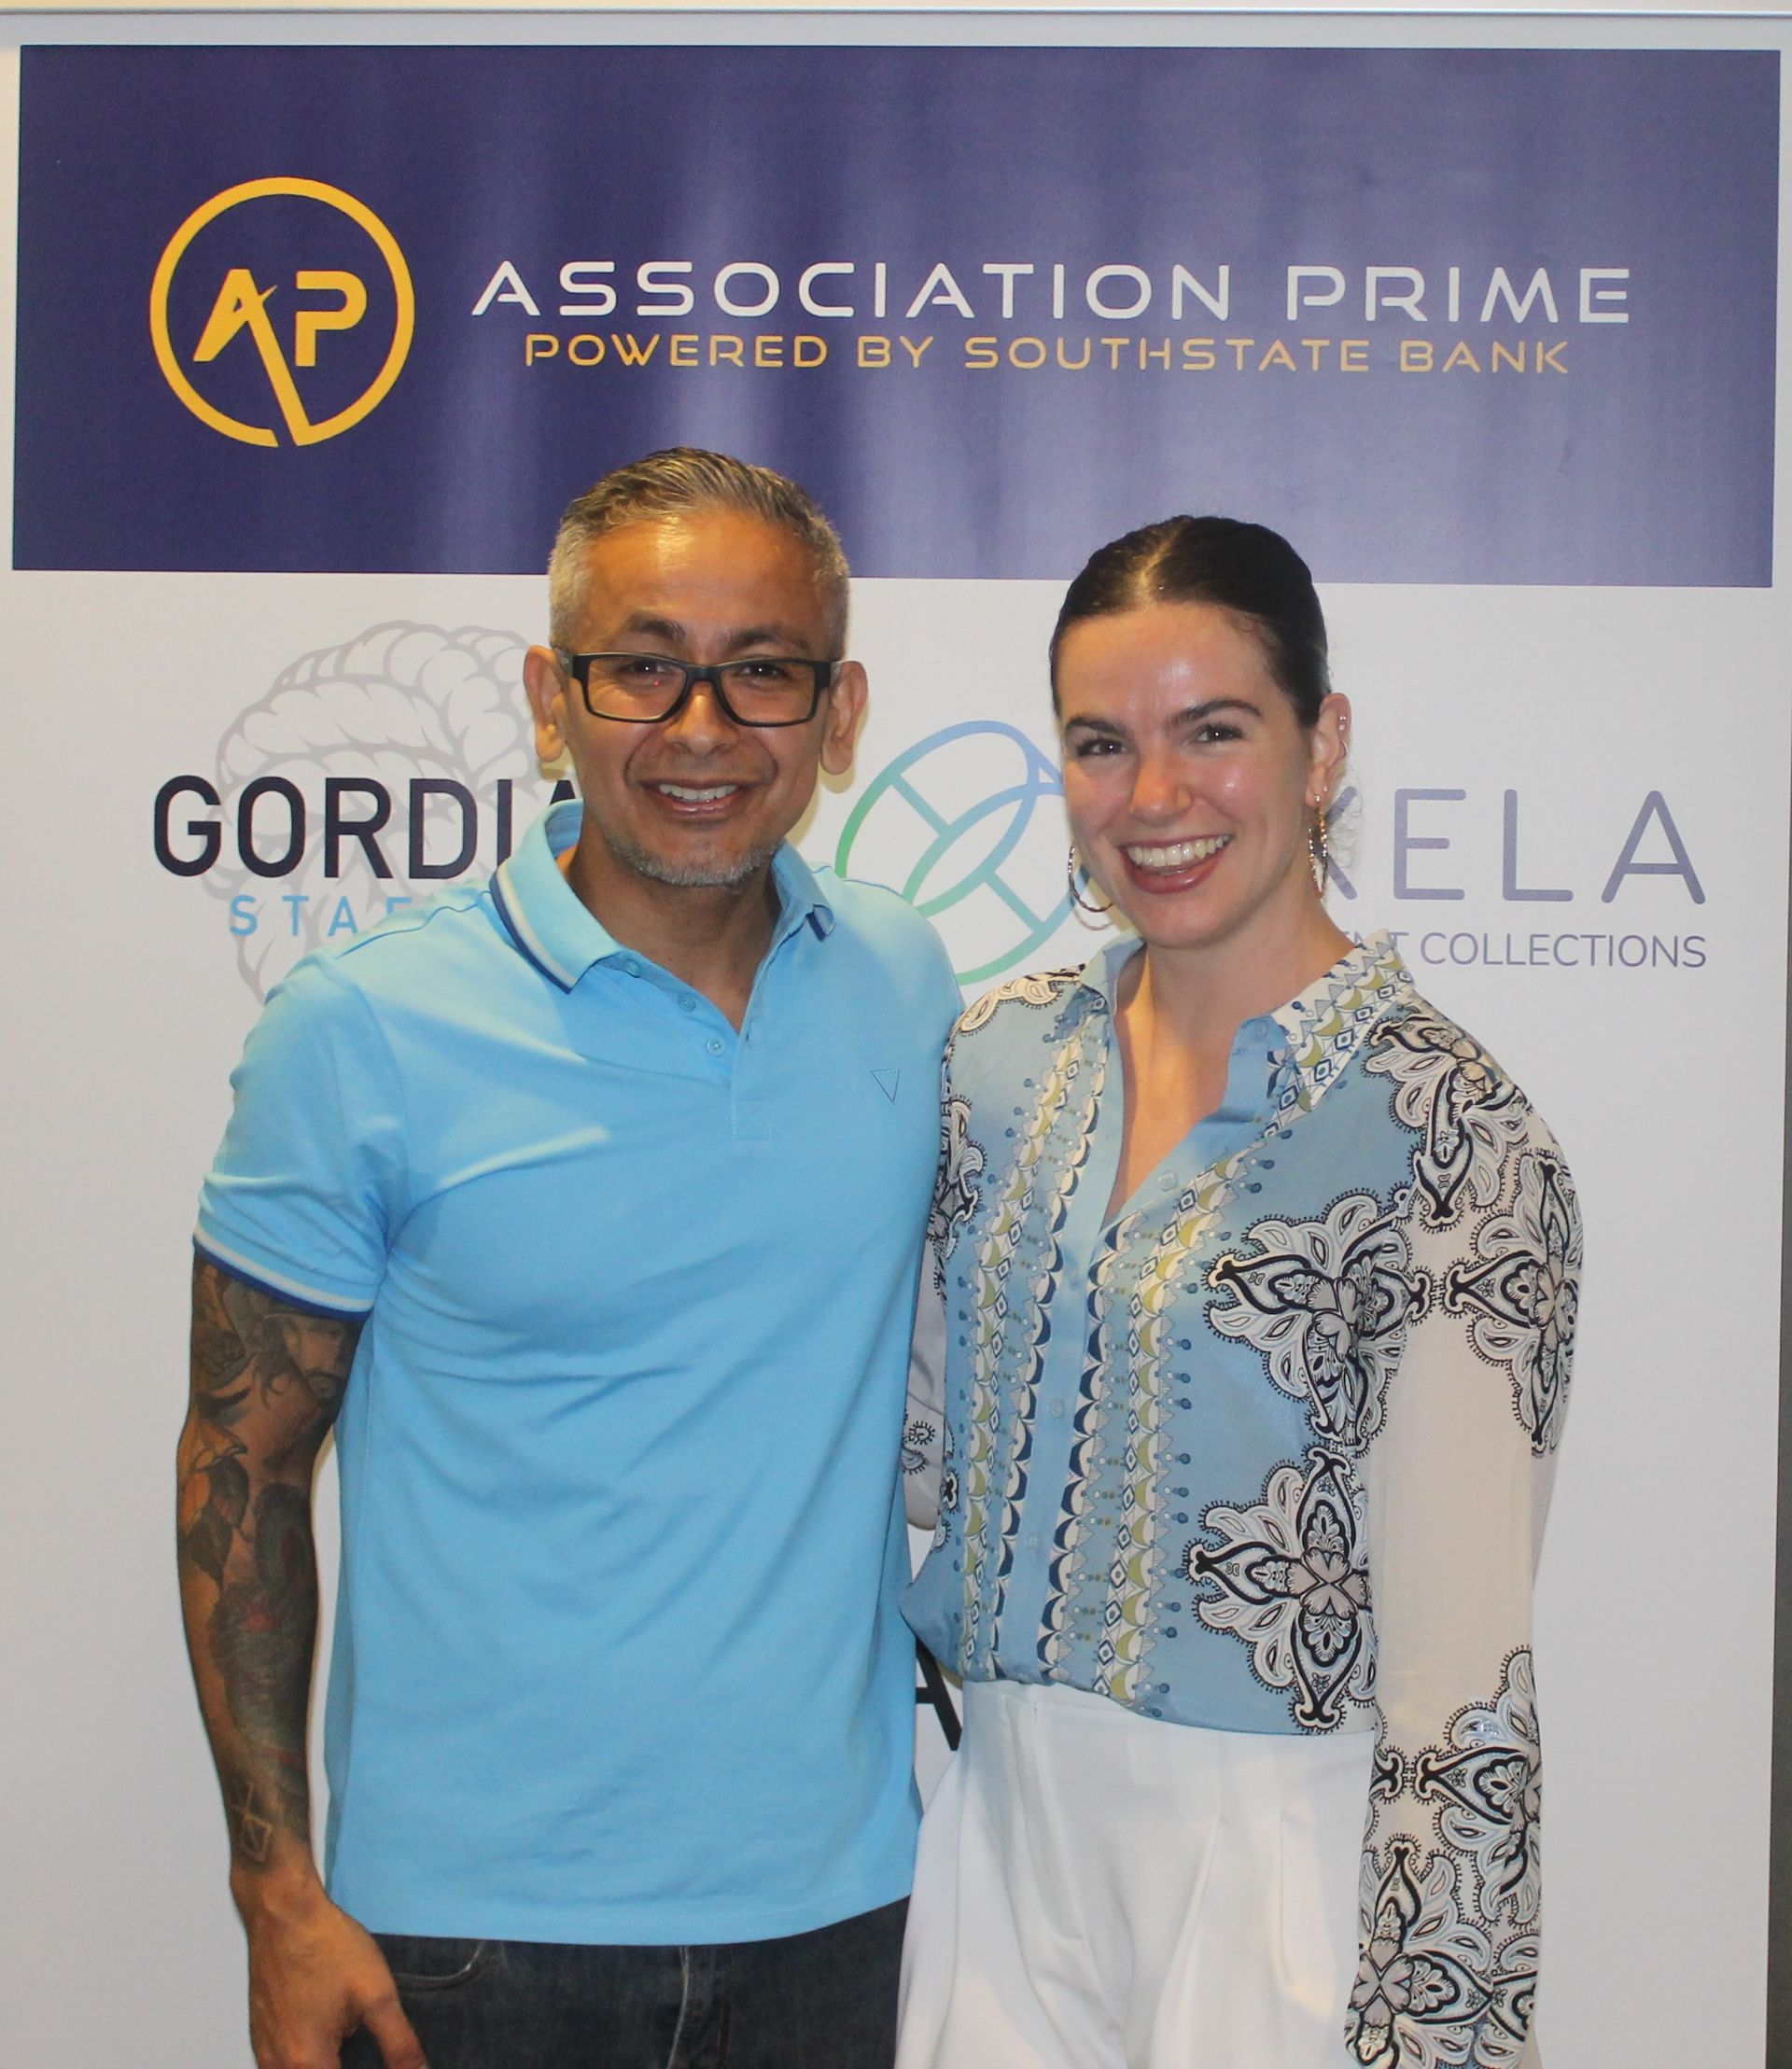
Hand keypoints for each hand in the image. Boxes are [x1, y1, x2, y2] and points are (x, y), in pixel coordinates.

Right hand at [239, 1879, 426, 2068]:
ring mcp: (263, 2049)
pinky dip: (308, 2059)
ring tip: (355, 2047)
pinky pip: (283, 2062)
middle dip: (347, 2065)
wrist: (283, 1913)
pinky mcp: (258, 2032)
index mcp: (306, 2063)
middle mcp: (276, 2065)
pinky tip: (330, 2037)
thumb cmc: (330, 1950)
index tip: (384, 2062)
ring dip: (326, 2063)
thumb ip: (399, 2042)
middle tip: (371, 2053)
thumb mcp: (376, 1994)